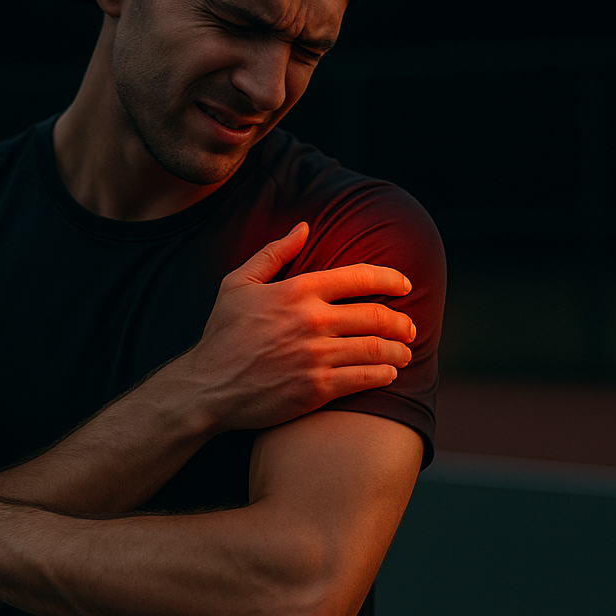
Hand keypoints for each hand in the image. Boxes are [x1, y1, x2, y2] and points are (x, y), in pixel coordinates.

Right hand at [178, 222, 414, 431]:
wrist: (206, 386)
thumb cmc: (222, 335)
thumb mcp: (237, 284)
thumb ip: (274, 253)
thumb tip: (304, 227)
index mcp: (297, 290)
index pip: (360, 277)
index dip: (391, 280)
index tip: (405, 287)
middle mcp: (311, 320)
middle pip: (376, 315)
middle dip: (401, 322)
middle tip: (409, 328)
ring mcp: (315, 355)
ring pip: (376, 348)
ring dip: (399, 350)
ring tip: (404, 353)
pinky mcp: (316, 388)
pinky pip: (364, 378)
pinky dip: (384, 374)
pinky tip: (388, 373)